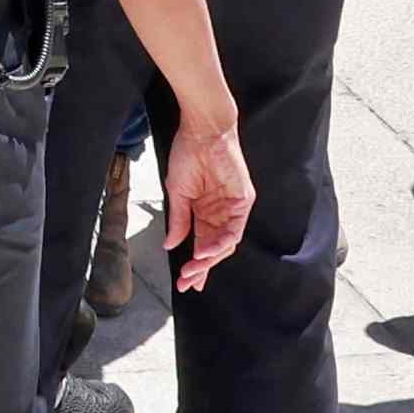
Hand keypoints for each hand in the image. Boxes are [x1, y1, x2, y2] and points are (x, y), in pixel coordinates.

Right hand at [160, 130, 257, 286]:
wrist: (202, 129)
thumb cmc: (188, 154)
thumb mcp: (178, 192)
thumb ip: (178, 220)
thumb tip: (170, 245)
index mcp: (204, 211)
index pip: (201, 244)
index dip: (194, 265)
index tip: (183, 283)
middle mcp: (220, 213)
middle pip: (214, 248)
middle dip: (201, 267)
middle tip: (187, 281)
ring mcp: (233, 207)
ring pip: (225, 243)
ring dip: (210, 258)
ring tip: (193, 268)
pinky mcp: (243, 200)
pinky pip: (235, 228)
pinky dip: (221, 242)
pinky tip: (206, 251)